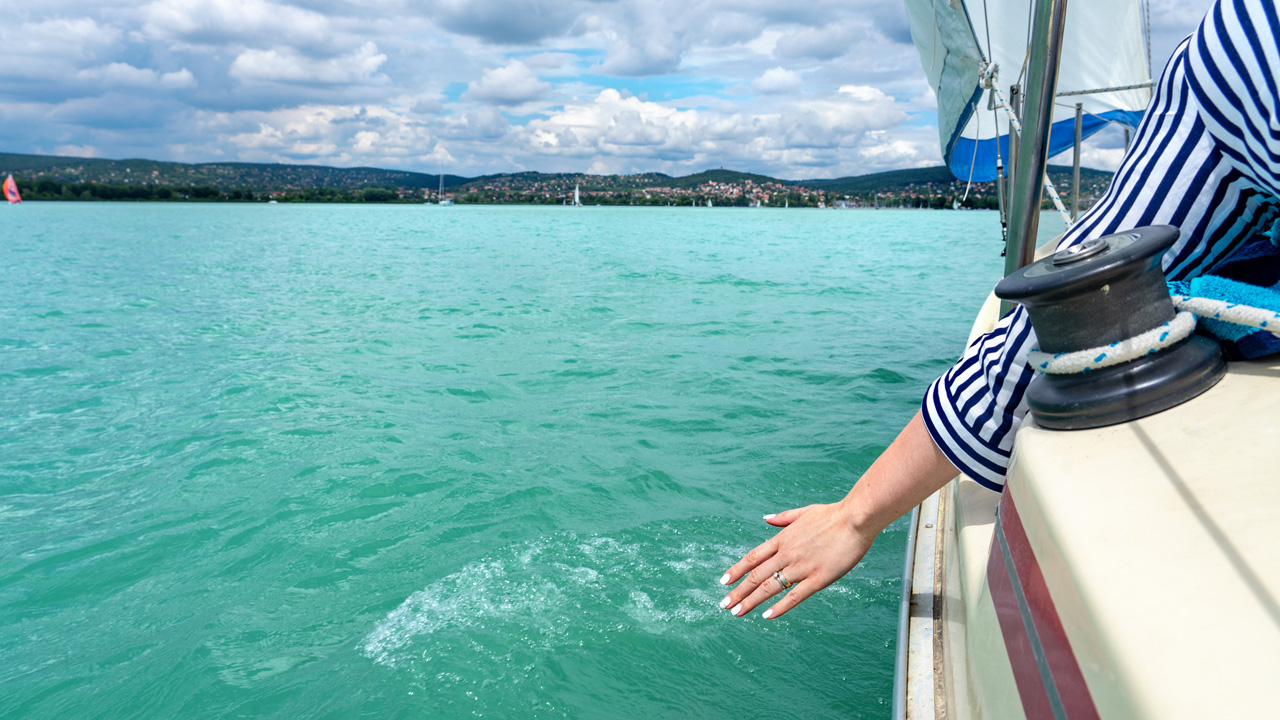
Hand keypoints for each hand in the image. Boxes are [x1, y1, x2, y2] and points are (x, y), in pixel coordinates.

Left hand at [717, 499, 876, 618]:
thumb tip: (766, 518)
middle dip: (739, 591)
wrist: (855, 519)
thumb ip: (783, 517)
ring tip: (737, 612)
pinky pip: (795, 596)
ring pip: (770, 587)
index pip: (753, 558)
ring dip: (752, 601)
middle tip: (724, 604)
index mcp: (783, 539)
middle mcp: (787, 554)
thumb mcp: (803, 512)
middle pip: (757, 575)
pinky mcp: (818, 578)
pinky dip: (780, 607)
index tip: (724, 582)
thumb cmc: (832, 515)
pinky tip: (767, 616)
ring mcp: (801, 567)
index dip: (737, 571)